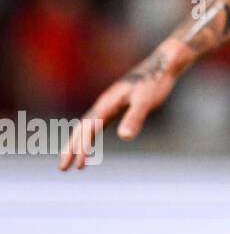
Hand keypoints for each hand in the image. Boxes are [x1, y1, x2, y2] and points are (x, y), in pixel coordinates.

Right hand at [58, 50, 178, 169]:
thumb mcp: (146, 101)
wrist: (163, 64)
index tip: (79, 164)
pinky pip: (96, 124)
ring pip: (87, 127)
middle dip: (71, 149)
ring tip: (73, 164)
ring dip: (77, 145)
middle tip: (62, 169)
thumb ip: (135, 117)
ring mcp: (109, 104)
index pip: (89, 128)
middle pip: (81, 129)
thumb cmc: (155, 82)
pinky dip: (89, 137)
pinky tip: (89, 147)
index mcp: (108, 103)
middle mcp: (104, 104)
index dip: (82, 146)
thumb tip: (125, 137)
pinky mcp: (116, 105)